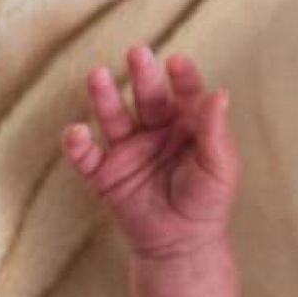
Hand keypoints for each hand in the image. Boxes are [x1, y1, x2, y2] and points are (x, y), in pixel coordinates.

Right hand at [61, 46, 238, 258]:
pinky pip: (86, 156)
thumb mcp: (220, 168)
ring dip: (103, 96)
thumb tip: (220, 93)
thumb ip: (216, 132)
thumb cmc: (207, 202)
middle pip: (147, 96)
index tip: (177, 62)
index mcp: (187, 125)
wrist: (182, 244)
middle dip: (142, 75)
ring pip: (112, 116)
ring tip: (97, 74)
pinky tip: (77, 131)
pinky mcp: (105, 173)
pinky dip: (77, 144)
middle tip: (137, 52)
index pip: (185, 93)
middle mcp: (155, 130)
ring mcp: (128, 149)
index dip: (182, 77)